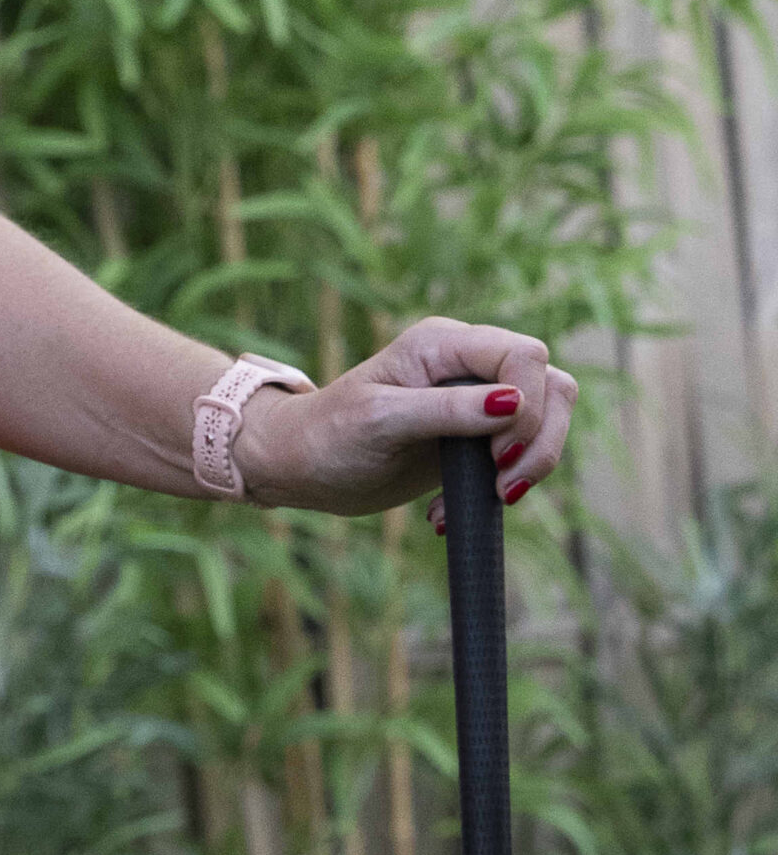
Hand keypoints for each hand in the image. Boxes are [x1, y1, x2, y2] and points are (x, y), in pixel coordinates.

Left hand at [233, 315, 577, 518]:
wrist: (302, 467)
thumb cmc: (328, 435)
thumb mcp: (382, 420)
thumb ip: (447, 410)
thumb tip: (516, 402)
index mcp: (442, 343)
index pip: (524, 355)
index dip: (528, 404)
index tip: (496, 453)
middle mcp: (465, 364)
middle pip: (552, 385)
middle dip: (541, 440)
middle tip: (502, 484)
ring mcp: (475, 400)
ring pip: (549, 415)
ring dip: (533, 463)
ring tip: (492, 497)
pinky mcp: (476, 437)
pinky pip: (524, 451)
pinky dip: (507, 483)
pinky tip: (448, 511)